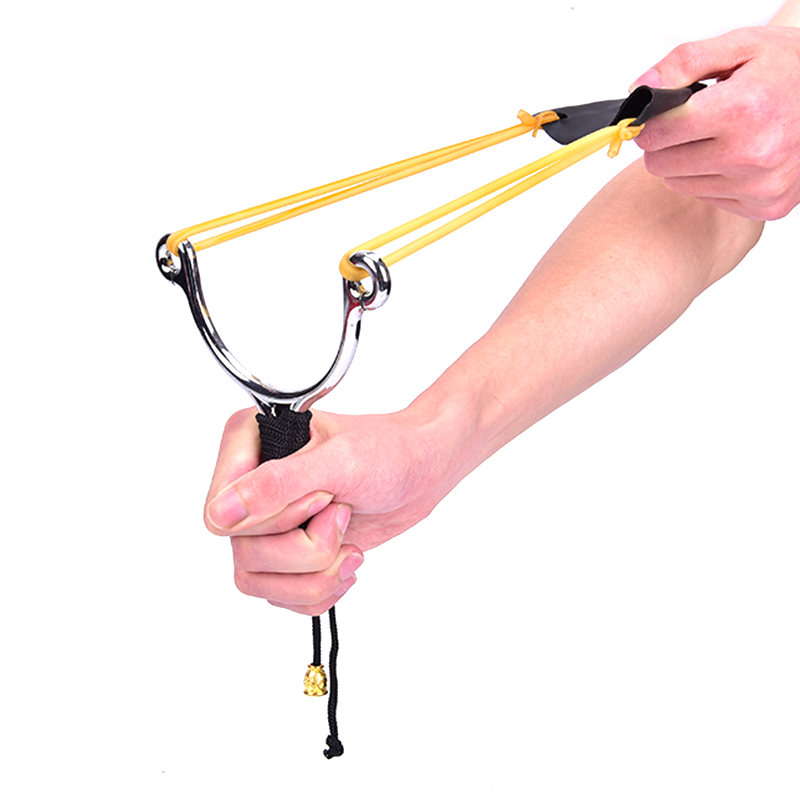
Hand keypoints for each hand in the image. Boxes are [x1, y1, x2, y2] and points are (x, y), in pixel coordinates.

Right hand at [203, 405, 453, 614]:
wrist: (421, 471)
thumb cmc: (388, 453)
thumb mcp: (338, 462)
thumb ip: (278, 485)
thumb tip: (221, 514)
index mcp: (248, 443)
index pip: (220, 512)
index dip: (274, 521)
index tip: (321, 499)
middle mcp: (249, 484)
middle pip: (244, 552)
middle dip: (307, 549)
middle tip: (342, 514)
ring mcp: (267, 523)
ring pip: (258, 581)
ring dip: (315, 576)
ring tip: (349, 545)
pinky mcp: (287, 552)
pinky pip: (280, 596)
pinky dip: (319, 590)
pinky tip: (346, 561)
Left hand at [630, 26, 799, 219]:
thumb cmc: (790, 70)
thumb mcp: (740, 46)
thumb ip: (684, 62)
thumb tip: (640, 89)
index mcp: (742, 110)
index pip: (659, 133)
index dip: (652, 122)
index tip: (660, 115)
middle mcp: (752, 154)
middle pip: (661, 164)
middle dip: (667, 142)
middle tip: (691, 124)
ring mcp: (759, 186)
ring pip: (679, 184)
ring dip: (687, 162)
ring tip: (718, 137)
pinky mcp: (765, 207)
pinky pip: (707, 198)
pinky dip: (711, 178)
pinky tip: (736, 156)